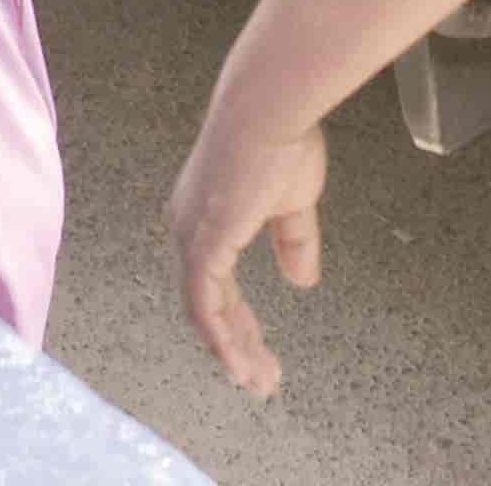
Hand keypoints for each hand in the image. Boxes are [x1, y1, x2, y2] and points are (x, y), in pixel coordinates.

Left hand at [167, 108, 329, 397]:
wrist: (270, 109)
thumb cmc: (281, 139)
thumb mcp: (292, 202)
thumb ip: (292, 242)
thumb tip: (302, 281)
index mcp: (205, 218)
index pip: (216, 285)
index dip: (238, 323)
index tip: (260, 352)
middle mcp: (188, 229)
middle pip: (206, 305)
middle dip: (236, 345)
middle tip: (260, 380)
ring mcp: (191, 237)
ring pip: (204, 313)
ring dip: (232, 351)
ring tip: (259, 381)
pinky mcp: (203, 242)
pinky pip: (206, 305)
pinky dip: (222, 339)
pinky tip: (240, 362)